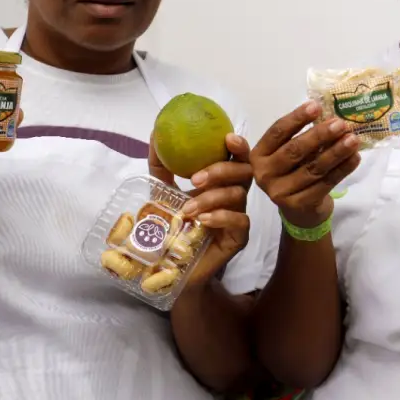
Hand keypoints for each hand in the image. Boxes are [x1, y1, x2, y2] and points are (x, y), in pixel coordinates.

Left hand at [150, 132, 252, 288]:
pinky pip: (240, 221)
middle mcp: (233, 195)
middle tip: (196, 178)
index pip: (237, 158)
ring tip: (188, 210)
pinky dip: (221, 217)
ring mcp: (238, 216)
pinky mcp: (239, 238)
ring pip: (238, 196)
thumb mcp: (162, 191)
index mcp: (220, 181)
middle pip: (244, 172)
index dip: (238, 146)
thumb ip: (161, 165)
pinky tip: (203, 220)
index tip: (227, 138)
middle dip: (222, 170)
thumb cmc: (171, 226)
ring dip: (211, 198)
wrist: (170, 266)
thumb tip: (155, 133)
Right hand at [250, 101, 359, 230]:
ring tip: (353, 139)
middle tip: (340, 124)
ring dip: (336, 152)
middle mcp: (264, 173)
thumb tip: (330, 115)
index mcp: (259, 154)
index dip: (297, 118)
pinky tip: (355, 157)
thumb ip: (302, 135)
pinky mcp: (299, 205)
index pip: (277, 132)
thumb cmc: (294, 171)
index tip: (316, 106)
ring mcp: (280, 192)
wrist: (299, 210)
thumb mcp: (289, 153)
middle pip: (295, 150)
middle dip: (320, 135)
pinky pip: (325, 183)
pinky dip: (342, 169)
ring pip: (313, 167)